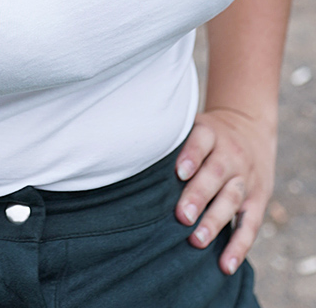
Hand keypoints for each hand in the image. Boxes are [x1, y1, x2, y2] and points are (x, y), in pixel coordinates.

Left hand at [174, 108, 276, 274]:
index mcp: (210, 134)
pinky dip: (239, 246)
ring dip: (215, 221)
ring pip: (232, 198)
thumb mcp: (193, 125)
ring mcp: (245, 178)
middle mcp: (230, 154)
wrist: (250, 128)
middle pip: (216, 174)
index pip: (202, 142)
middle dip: (199, 196)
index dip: (191, 156)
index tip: (179, 173)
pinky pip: (250, 224)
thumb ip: (172, 141)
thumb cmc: (207, 135)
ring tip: (197, 240)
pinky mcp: (258, 199)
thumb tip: (132, 159)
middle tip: (182, 216)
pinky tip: (226, 265)